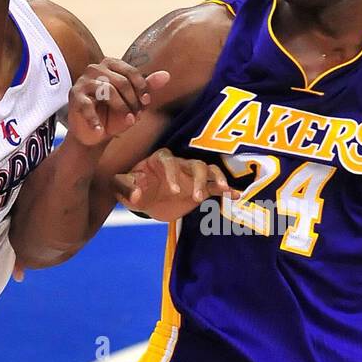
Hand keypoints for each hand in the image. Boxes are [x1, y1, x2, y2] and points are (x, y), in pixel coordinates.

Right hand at [65, 60, 169, 147]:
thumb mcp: (133, 101)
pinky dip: (95, 121)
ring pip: (108, 91)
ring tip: (126, 122)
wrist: (94, 134)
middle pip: (121, 82)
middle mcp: (95, 69)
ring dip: (121, 110)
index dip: (142, 88)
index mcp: (110, 65)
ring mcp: (83, 82)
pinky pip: (87, 106)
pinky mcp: (74, 97)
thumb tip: (167, 75)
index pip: (131, 72)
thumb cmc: (113, 114)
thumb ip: (148, 87)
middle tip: (135, 116)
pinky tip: (100, 131)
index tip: (146, 103)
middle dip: (132, 102)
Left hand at [113, 148, 234, 221]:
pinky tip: (235, 195)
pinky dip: (226, 189)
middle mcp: (179, 164)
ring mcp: (192, 175)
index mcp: (159, 160)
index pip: (169, 160)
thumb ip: (126, 189)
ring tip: (223, 190)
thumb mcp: (125, 190)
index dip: (173, 173)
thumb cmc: (136, 191)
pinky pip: (215, 186)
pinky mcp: (201, 188)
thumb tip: (136, 193)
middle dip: (198, 178)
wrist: (148, 201)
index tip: (175, 191)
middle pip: (194, 163)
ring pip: (208, 170)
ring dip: (216, 179)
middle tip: (197, 197)